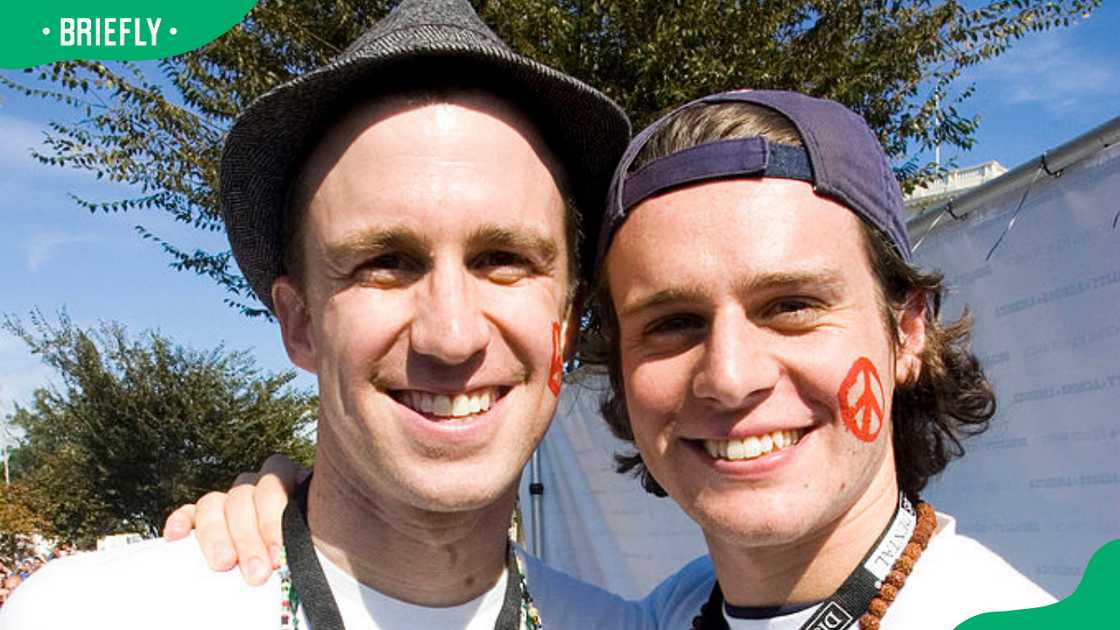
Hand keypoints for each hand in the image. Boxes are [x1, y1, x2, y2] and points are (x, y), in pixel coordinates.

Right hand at [162, 454, 307, 584]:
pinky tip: (176, 536)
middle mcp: (256, 484)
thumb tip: (297, 549)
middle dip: (248, 539)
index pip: (274, 484)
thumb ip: (308, 531)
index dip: (272, 519)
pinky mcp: (204, 515)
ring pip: (213, 504)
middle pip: (242, 499)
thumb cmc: (315, 539)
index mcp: (287, 478)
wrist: (317, 549)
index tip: (277, 554)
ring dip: (217, 536)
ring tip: (223, 564)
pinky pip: (189, 512)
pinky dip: (181, 521)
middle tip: (256, 573)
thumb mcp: (317, 530)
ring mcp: (229, 498)